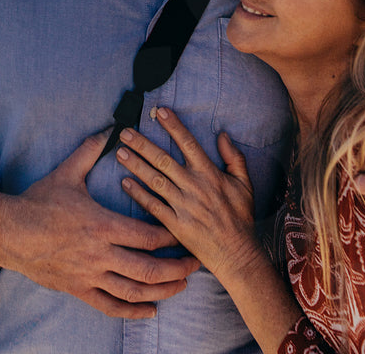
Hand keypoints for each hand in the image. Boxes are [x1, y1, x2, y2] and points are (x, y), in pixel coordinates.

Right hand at [1, 132, 201, 317]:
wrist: (9, 232)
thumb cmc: (39, 202)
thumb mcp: (66, 173)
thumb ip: (90, 150)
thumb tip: (110, 127)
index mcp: (102, 225)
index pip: (147, 236)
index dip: (170, 237)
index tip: (184, 233)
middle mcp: (99, 254)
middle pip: (148, 268)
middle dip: (177, 268)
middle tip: (195, 264)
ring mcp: (89, 275)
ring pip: (134, 291)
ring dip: (162, 291)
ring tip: (181, 286)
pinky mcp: (78, 289)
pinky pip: (111, 306)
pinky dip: (133, 311)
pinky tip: (150, 310)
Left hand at [114, 107, 264, 281]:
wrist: (238, 253)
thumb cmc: (241, 217)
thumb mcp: (245, 184)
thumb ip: (234, 157)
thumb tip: (222, 134)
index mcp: (210, 174)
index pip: (189, 143)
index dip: (173, 126)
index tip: (159, 111)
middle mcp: (194, 187)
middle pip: (163, 159)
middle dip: (143, 143)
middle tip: (124, 131)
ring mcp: (184, 206)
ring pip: (155, 180)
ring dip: (136, 165)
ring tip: (120, 152)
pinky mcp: (175, 225)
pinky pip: (153, 206)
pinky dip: (139, 195)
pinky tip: (125, 183)